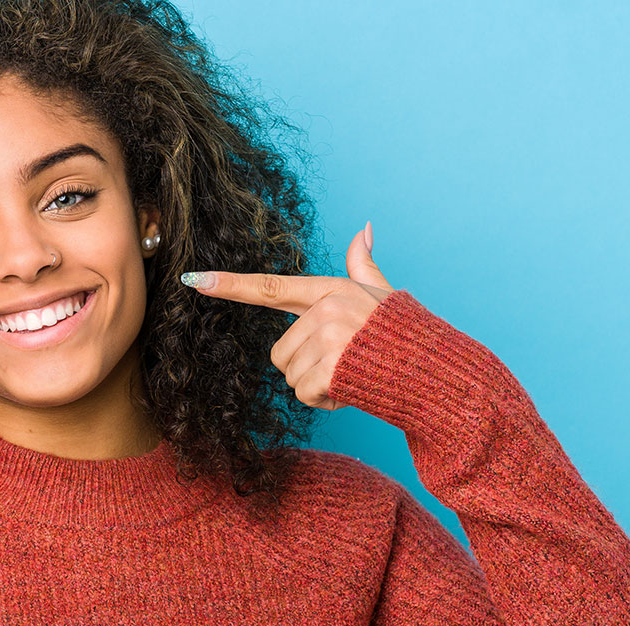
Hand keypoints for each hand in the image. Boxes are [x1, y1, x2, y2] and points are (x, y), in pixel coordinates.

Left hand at [183, 223, 393, 410]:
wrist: (435, 372)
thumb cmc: (405, 335)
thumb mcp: (382, 295)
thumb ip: (363, 265)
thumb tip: (363, 228)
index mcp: (331, 290)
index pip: (270, 287)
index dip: (230, 285)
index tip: (195, 280)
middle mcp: (326, 308)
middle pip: (279, 352)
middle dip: (306, 367)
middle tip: (344, 363)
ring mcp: (328, 337)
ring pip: (290, 375)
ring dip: (317, 385)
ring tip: (352, 374)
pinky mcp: (331, 366)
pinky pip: (304, 393)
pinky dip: (326, 400)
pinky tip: (353, 389)